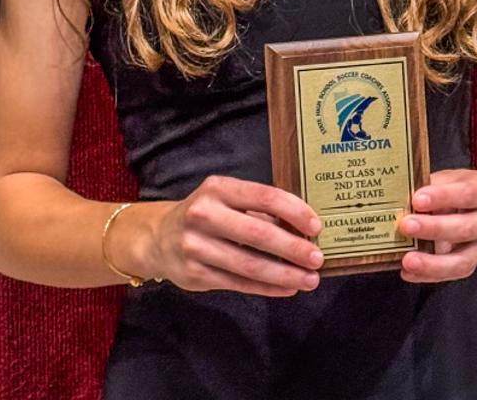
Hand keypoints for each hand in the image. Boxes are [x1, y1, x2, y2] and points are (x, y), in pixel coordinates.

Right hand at [152, 175, 325, 296]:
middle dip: (293, 248)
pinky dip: (267, 288)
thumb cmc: (205, 214)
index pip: (264, 196)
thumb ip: (258, 209)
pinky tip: (287, 288)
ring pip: (249, 265)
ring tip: (308, 279)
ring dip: (284, 274)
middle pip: (258, 233)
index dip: (294, 211)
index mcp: (218, 188)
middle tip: (317, 258)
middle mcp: (204, 215)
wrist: (158, 238)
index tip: (315, 225)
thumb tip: (302, 227)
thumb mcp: (225, 198)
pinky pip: (239, 283)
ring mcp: (196, 246)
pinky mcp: (194, 275)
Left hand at [397, 168, 476, 283]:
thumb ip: (431, 186)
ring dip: (432, 262)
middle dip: (434, 229)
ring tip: (407, 260)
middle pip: (466, 228)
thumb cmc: (459, 189)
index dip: (443, 197)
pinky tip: (408, 272)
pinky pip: (452, 274)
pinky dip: (428, 275)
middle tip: (406, 226)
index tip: (417, 199)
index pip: (468, 193)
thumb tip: (402, 197)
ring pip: (462, 260)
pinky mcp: (472, 264)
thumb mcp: (450, 179)